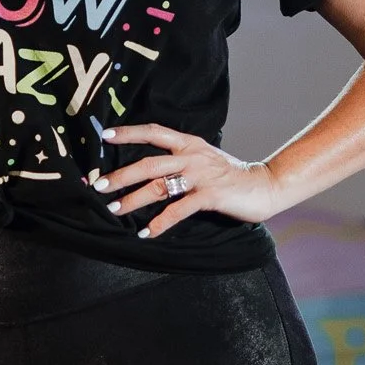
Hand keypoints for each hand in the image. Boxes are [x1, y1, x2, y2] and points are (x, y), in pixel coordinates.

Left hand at [91, 123, 286, 238]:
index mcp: (189, 143)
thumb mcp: (204, 158)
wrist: (266, 185)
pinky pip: (178, 210)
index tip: (105, 135)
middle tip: (98, 186)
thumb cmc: (230, 174)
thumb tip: (149, 167)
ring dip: (133, 200)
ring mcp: (201, 176)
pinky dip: (160, 223)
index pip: (154, 132)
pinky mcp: (210, 196)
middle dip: (121, 176)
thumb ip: (180, 158)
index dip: (129, 132)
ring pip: (159, 186)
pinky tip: (146, 232)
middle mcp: (192, 156)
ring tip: (114, 210)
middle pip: (149, 163)